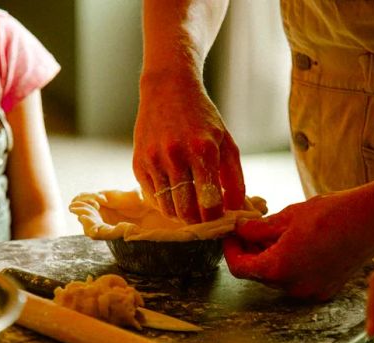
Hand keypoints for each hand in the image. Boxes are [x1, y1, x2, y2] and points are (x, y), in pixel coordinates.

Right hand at [133, 72, 244, 223]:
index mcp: (203, 150)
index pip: (209, 202)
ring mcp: (154, 160)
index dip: (215, 218)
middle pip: (186, 210)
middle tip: (204, 219)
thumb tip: (235, 210)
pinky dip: (165, 203)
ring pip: (167, 208)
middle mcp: (176, 155)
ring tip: (190, 210)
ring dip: (180, 215)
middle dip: (197, 221)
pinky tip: (174, 195)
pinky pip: (152, 197)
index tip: (219, 219)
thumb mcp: (226, 142)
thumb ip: (235, 178)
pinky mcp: (139, 163)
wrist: (167, 90)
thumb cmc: (202, 118)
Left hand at [224, 189, 373, 300]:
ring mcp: (310, 292)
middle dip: (251, 252)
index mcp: (279, 268)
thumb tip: (239, 230)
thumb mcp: (288, 215)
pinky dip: (289, 264)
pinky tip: (296, 243)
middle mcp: (293, 286)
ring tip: (275, 232)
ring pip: (277, 277)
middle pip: (259, 273)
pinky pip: (297, 280)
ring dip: (270, 258)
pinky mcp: (325, 290)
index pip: (240, 268)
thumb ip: (258, 228)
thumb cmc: (333, 213)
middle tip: (250, 228)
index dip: (230, 250)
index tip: (230, 235)